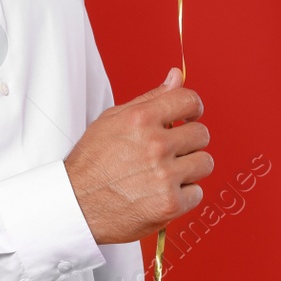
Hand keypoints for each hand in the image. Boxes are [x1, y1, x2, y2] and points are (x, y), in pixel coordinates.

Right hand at [63, 68, 212, 243]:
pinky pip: (197, 193)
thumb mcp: (113, 120)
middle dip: (188, 142)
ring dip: (189, 168)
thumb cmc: (92, 162)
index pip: (189, 101)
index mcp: (140, 119)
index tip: (188, 117)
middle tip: (169, 151)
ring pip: (204, 163)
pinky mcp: (171, 203)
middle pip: (202, 134)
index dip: (192, 109)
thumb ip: (149, 98)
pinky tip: (161, 192)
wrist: (77, 204)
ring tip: (165, 173)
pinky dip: (183, 195)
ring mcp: (165, 175)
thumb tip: (176, 76)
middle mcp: (155, 145)